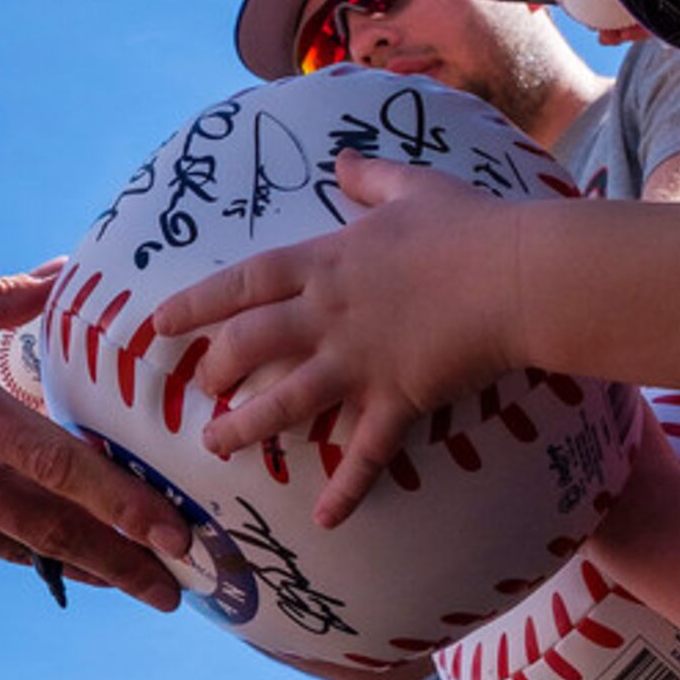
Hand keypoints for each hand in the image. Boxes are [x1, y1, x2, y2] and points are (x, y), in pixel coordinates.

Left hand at [150, 154, 522, 525]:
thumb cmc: (469, 226)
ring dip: (247, 427)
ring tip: (217, 445)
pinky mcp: (398, 398)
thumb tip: (342, 160)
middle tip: (201, 387)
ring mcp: (360, 360)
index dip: (198, 303)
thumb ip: (371, 178)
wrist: (518, 274)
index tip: (161, 323)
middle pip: (251, 343)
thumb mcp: (414, 187)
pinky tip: (325, 519)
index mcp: (327, 261)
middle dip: (217, 368)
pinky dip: (346, 489)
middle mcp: (329, 314)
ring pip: (285, 401)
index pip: (244, 282)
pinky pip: (365, 452)